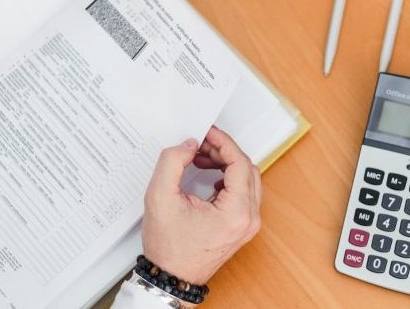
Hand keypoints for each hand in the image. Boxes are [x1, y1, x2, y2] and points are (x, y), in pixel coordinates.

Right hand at [141, 127, 261, 284]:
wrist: (172, 277)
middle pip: (247, 169)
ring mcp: (249, 224)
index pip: (239, 163)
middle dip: (224, 152)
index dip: (223, 142)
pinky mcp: (243, 226)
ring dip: (227, 164)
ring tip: (201, 159)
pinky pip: (245, 193)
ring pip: (248, 180)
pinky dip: (229, 179)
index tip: (207, 133)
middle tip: (200, 144)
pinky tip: (210, 177)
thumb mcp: (160, 198)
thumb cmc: (169, 247)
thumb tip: (189, 145)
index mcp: (236, 212)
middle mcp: (249, 218)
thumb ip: (172, 162)